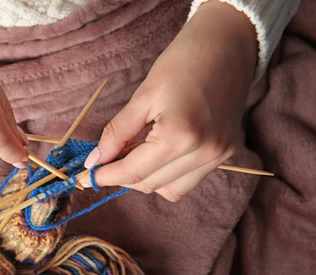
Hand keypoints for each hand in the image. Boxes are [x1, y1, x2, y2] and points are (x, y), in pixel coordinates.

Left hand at [79, 0, 257, 200]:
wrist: (229, 43)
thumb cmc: (183, 61)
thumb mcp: (143, 96)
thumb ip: (117, 133)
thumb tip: (95, 161)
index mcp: (180, 137)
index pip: (133, 172)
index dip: (105, 177)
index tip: (86, 177)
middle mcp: (203, 153)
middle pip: (150, 185)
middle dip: (123, 177)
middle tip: (106, 161)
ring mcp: (219, 156)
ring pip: (170, 190)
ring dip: (146, 180)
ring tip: (134, 154)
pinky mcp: (227, 153)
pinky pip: (189, 180)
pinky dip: (168, 175)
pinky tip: (158, 154)